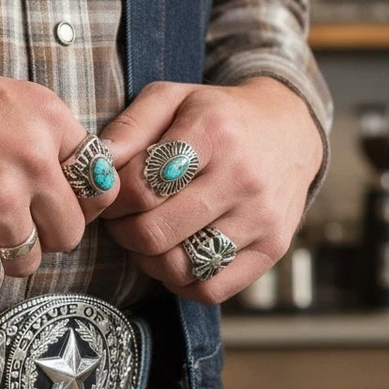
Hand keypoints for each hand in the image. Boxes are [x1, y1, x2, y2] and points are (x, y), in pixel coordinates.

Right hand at [0, 24, 118, 282]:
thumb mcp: (0, 98)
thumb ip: (44, 139)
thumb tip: (77, 192)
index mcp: (49, 119)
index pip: (100, 185)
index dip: (80, 204)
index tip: (56, 207)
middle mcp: (34, 160)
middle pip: (70, 233)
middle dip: (41, 236)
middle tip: (5, 221)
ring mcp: (0, 200)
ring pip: (30, 262)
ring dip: (1, 254)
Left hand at [99, 77, 321, 303]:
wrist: (290, 133)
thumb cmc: (220, 118)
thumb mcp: (173, 99)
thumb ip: (130, 126)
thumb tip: (98, 164)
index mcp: (213, 132)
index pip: (141, 186)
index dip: (114, 200)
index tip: (114, 197)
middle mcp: (242, 177)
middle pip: (155, 233)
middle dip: (125, 233)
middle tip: (125, 222)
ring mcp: (261, 218)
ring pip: (181, 266)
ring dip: (150, 261)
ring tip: (151, 239)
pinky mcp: (272, 248)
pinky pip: (212, 289)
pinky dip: (184, 283)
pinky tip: (179, 258)